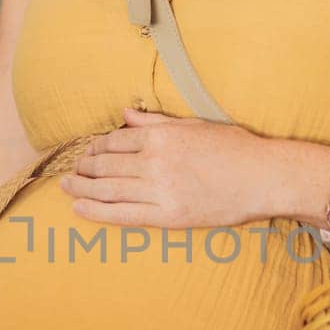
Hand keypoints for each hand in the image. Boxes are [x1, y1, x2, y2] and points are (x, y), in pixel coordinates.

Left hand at [58, 107, 283, 227]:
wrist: (264, 177)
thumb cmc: (234, 148)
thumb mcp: (194, 125)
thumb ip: (156, 120)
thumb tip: (125, 114)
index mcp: (161, 135)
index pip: (115, 141)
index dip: (95, 148)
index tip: (86, 153)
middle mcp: (155, 161)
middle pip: (105, 165)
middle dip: (83, 168)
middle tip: (70, 172)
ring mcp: (159, 190)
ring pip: (107, 189)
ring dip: (81, 188)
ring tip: (66, 188)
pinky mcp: (167, 216)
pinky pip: (122, 214)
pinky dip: (95, 211)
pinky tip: (79, 209)